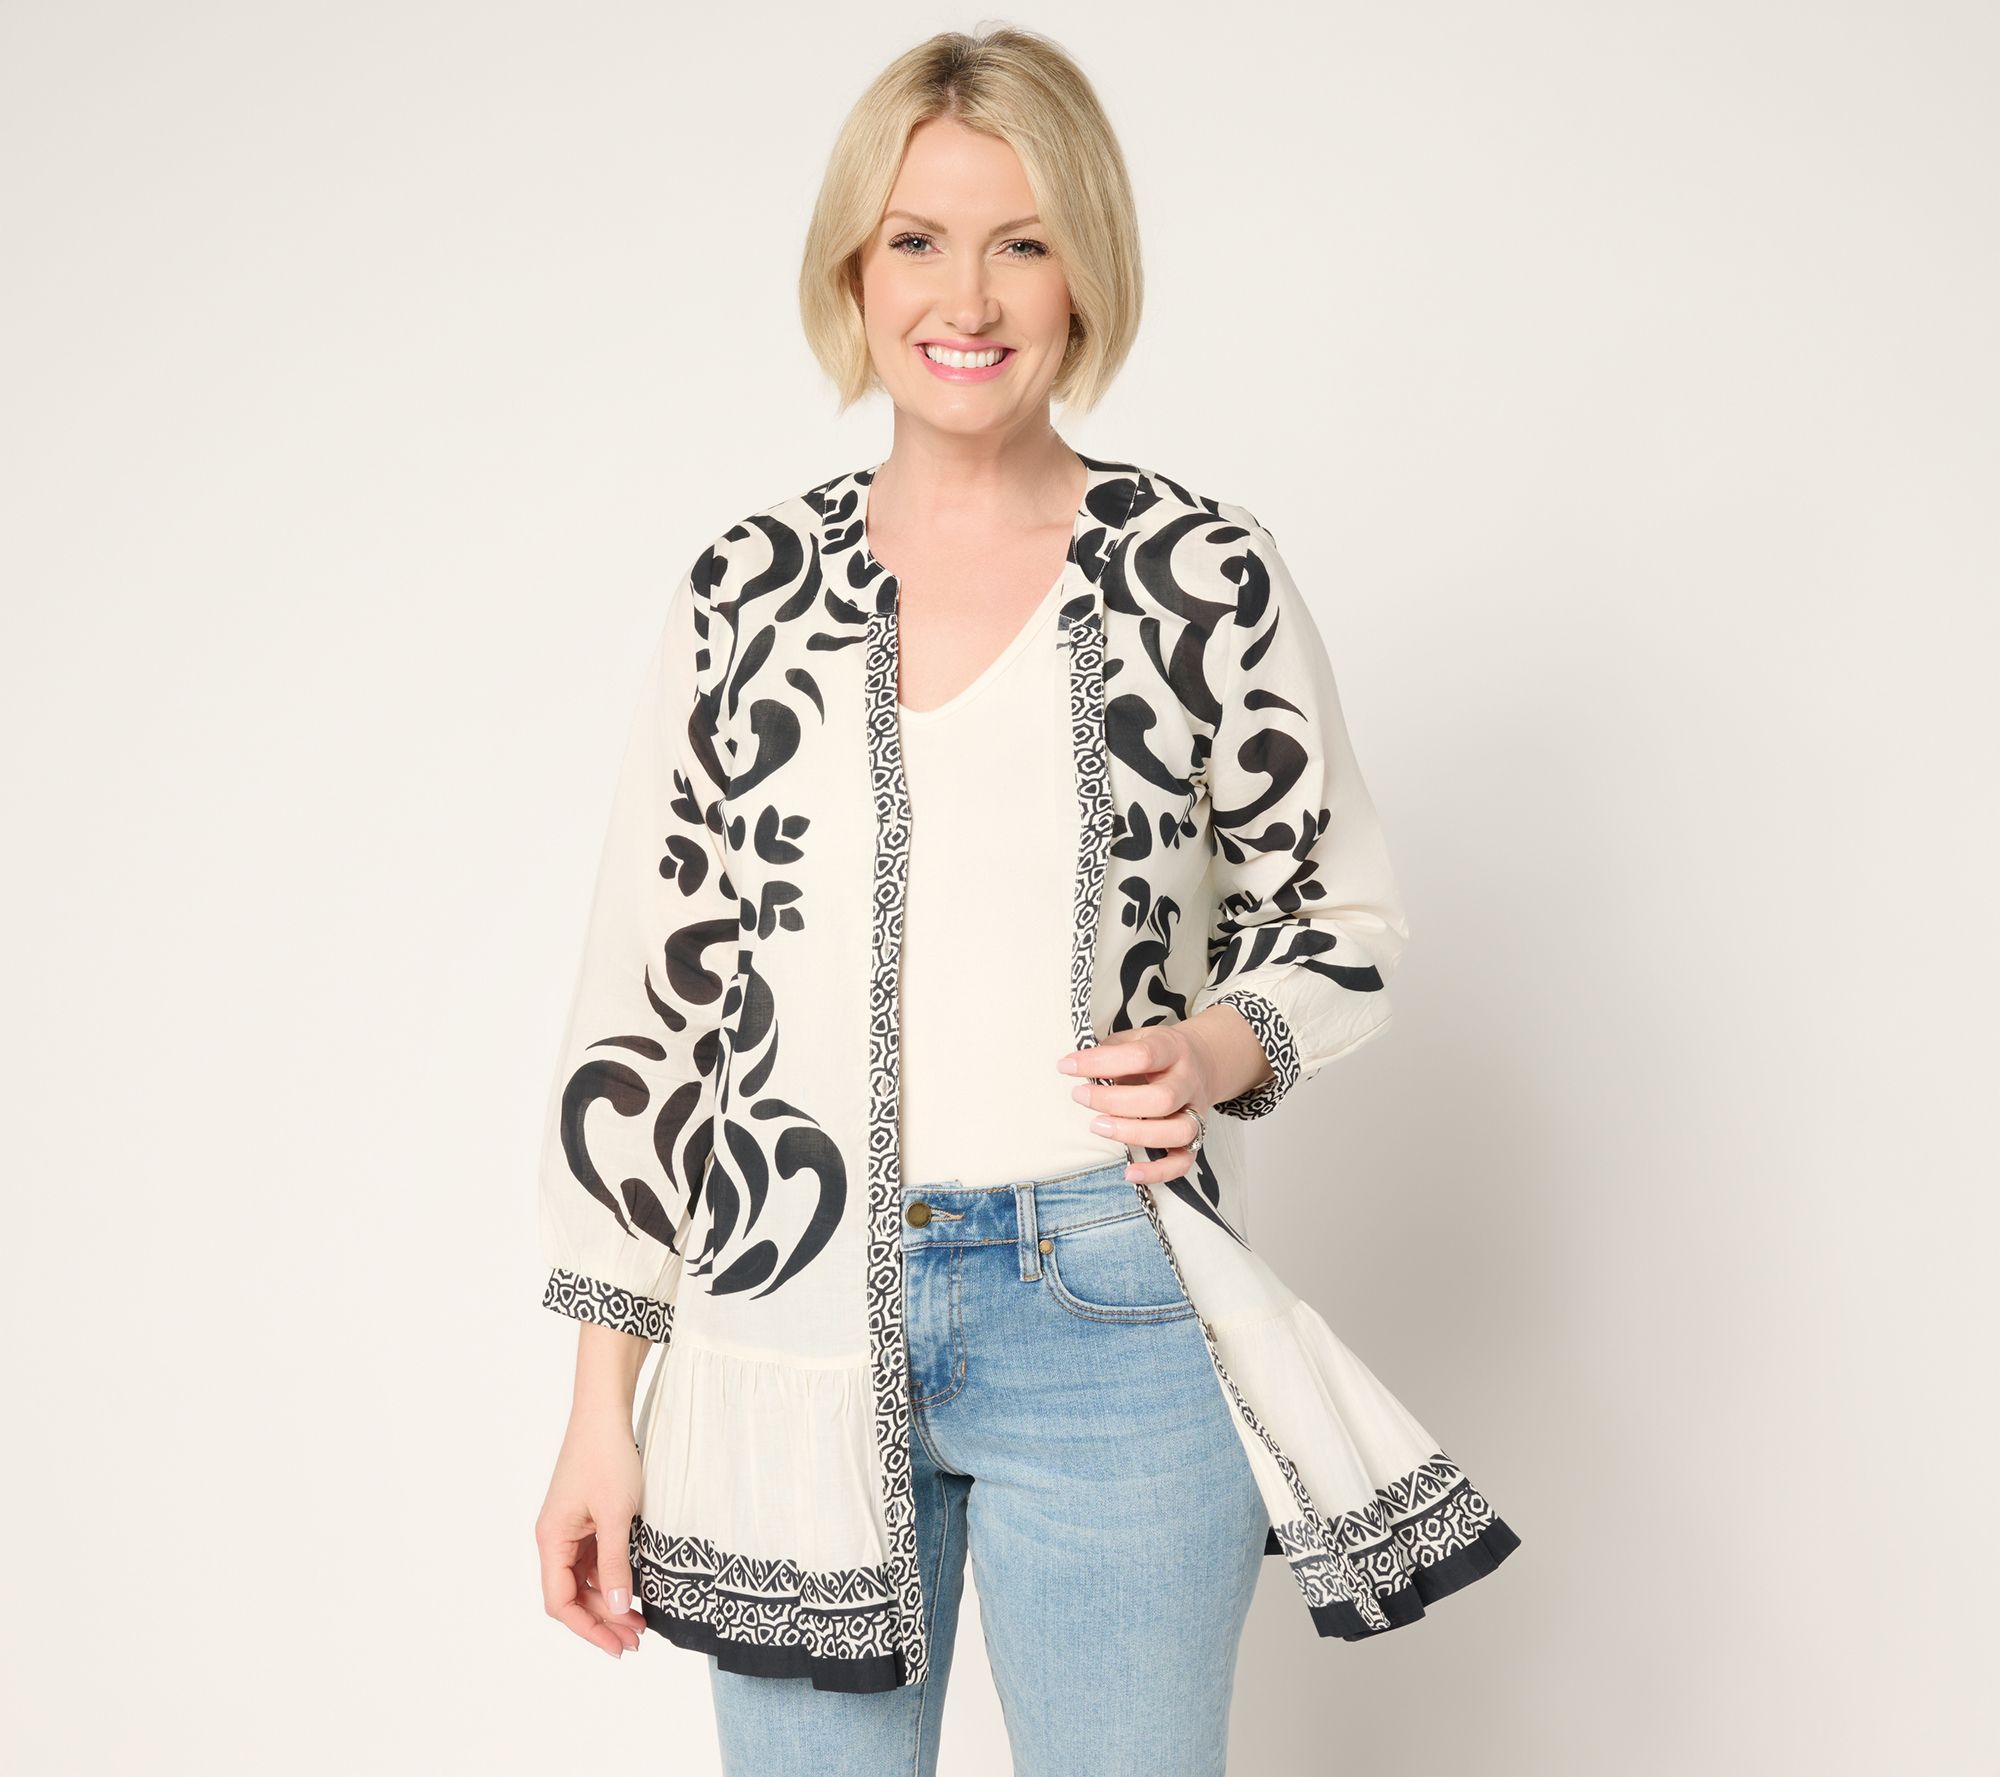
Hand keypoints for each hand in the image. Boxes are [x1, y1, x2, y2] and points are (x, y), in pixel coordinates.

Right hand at [536, 1411, 648, 1658]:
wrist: (605, 1413)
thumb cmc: (607, 1457)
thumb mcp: (616, 1515)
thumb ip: (615, 1564)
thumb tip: (616, 1609)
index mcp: (551, 1540)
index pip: (560, 1602)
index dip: (587, 1629)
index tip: (617, 1645)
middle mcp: (555, 1538)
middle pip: (571, 1595)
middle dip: (602, 1620)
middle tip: (636, 1640)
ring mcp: (570, 1529)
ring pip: (584, 1580)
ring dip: (608, 1602)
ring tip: (639, 1623)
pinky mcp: (586, 1519)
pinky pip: (594, 1560)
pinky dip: (611, 1578)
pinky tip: (634, 1590)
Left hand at [1057, 1021, 1220, 1185]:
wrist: (1202, 1061)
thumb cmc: (1158, 1053)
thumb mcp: (1137, 1038)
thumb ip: (1111, 1051)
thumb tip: (1075, 1066)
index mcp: (1173, 1049)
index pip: (1142, 1055)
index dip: (1101, 1062)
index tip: (1068, 1067)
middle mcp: (1188, 1081)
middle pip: (1162, 1098)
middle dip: (1114, 1102)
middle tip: (1080, 1096)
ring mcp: (1195, 1111)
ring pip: (1177, 1132)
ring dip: (1134, 1133)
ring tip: (1097, 1127)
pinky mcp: (1195, 1138)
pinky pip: (1183, 1161)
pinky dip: (1158, 1172)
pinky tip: (1129, 1172)